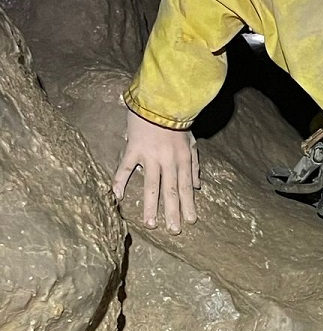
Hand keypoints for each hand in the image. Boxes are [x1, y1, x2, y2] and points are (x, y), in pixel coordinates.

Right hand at [112, 108, 199, 232]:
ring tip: (150, 224)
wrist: (161, 99)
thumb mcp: (191, 142)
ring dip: (151, 206)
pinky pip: (125, 168)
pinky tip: (117, 197)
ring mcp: (150, 156)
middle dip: (173, 212)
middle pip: (171, 190)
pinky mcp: (134, 149)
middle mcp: (168, 161)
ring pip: (151, 185)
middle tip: (174, 230)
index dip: (189, 204)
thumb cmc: (177, 121)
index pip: (187, 186)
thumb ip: (193, 165)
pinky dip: (120, 181)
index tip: (191, 221)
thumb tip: (197, 186)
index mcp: (182, 159)